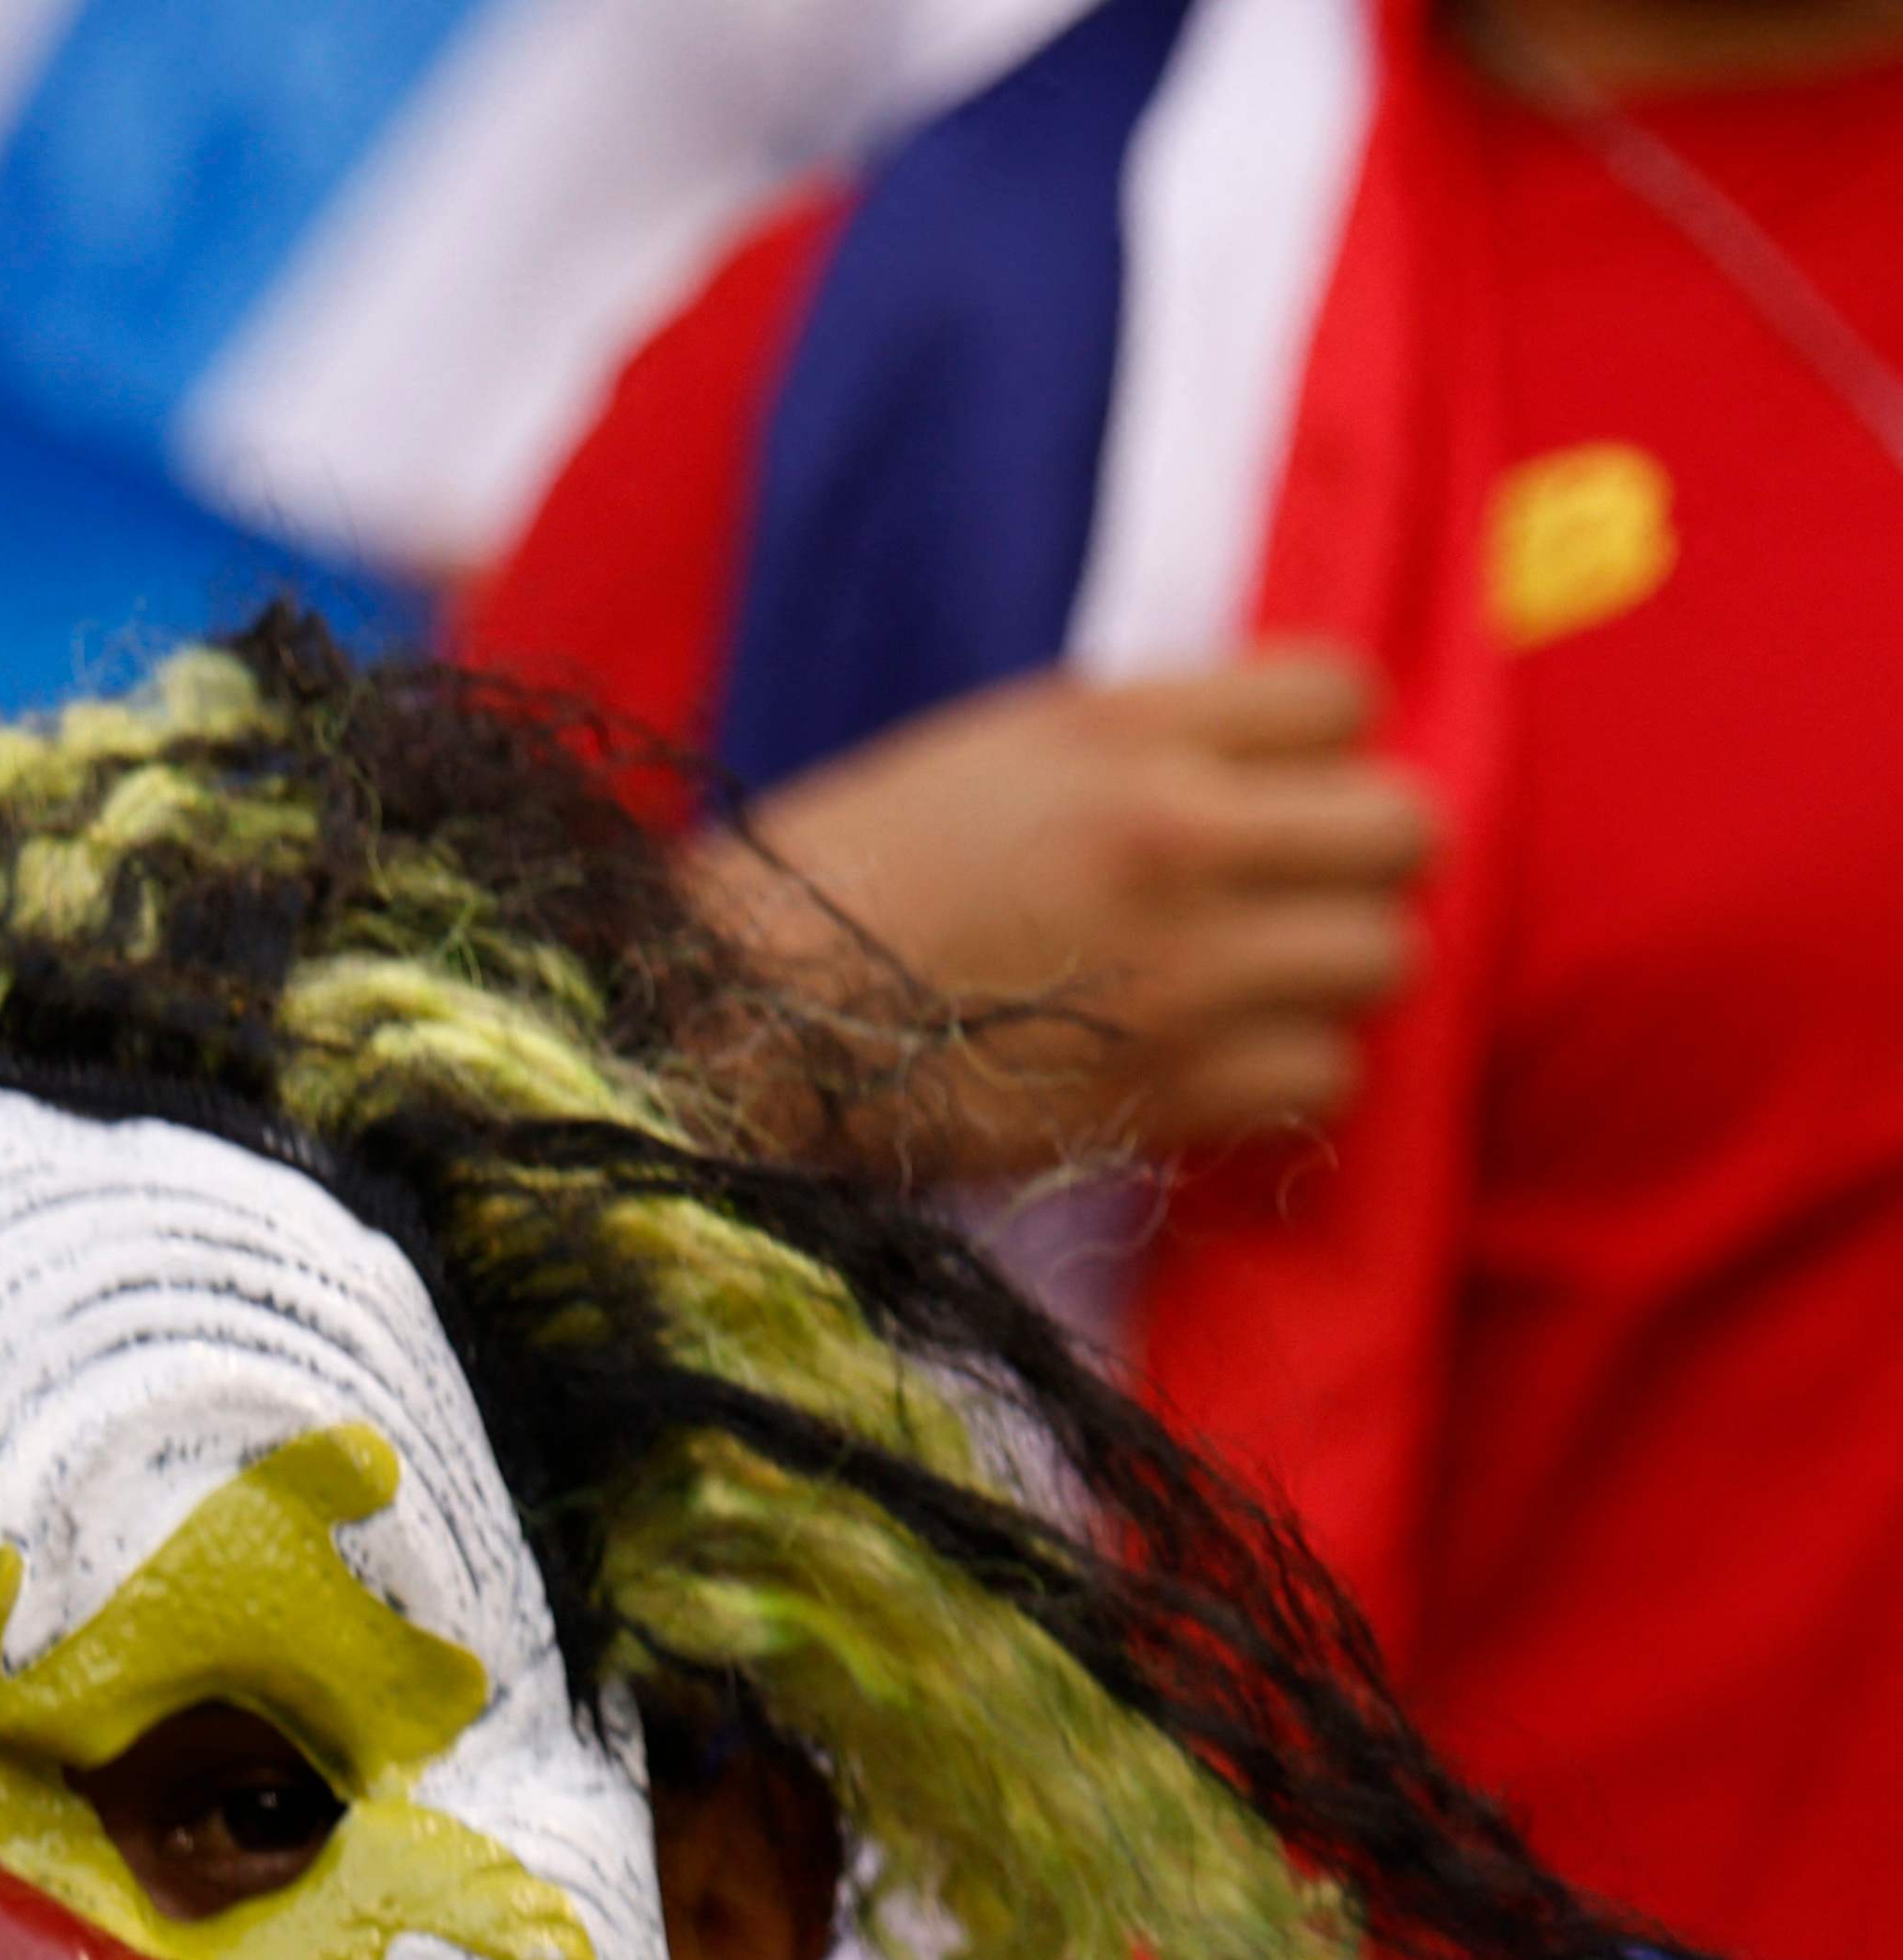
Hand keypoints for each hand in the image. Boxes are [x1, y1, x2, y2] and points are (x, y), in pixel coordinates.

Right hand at [708, 646, 1438, 1179]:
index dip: (1319, 750)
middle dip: (1357, 865)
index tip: (1267, 794)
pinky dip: (1282, 1078)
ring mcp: (1178, 972)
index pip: (1346, 696)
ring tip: (1246, 992)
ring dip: (1326, 978)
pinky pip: (1323, 1077)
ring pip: (1382, 958)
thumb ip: (1137, 741)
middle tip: (1286, 900)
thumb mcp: (985, 750)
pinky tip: (1210, 1066)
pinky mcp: (1161, 1093)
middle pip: (1404, 828)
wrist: (725, 1022)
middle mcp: (1172, 837)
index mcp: (1119, 732)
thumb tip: (1268, 767)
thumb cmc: (835, 878)